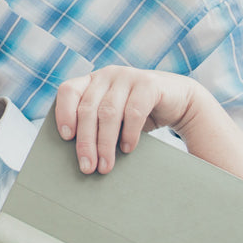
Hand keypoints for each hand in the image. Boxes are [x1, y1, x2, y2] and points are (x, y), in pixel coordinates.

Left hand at [54, 66, 197, 173]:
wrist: (178, 101)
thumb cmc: (137, 114)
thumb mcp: (113, 117)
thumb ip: (95, 125)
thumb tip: (79, 158)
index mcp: (92, 81)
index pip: (68, 91)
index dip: (64, 112)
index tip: (65, 137)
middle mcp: (107, 75)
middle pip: (88, 109)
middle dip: (86, 141)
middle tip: (87, 167)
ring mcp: (128, 76)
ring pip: (108, 112)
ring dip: (105, 143)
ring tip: (105, 166)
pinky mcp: (149, 84)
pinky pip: (133, 111)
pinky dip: (129, 134)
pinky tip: (127, 149)